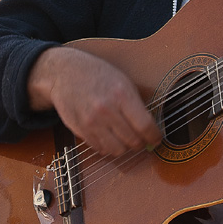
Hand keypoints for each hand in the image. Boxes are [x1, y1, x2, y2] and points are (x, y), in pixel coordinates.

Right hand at [28, 47, 162, 156]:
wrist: (66, 73)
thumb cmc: (98, 75)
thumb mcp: (123, 81)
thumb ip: (137, 104)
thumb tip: (151, 128)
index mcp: (121, 95)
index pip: (144, 125)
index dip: (154, 136)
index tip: (157, 138)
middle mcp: (106, 110)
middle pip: (133, 140)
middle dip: (141, 142)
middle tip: (142, 139)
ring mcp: (91, 122)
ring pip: (118, 150)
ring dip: (125, 147)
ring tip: (126, 138)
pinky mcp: (80, 130)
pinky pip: (101, 149)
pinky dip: (109, 147)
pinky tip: (110, 137)